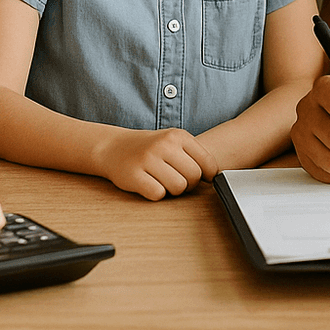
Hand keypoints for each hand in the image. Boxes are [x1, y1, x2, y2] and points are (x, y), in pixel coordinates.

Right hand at [92, 128, 219, 199]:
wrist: (114, 147)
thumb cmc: (149, 148)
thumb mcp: (173, 142)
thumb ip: (194, 155)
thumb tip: (215, 176)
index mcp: (178, 135)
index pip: (208, 163)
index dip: (206, 176)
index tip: (200, 178)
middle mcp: (164, 145)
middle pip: (194, 177)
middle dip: (188, 185)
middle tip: (176, 180)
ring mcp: (148, 159)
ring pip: (178, 187)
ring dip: (172, 190)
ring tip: (162, 181)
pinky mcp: (134, 175)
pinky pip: (158, 194)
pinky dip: (156, 194)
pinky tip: (150, 184)